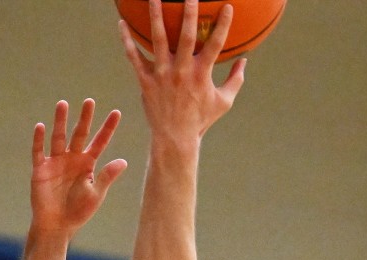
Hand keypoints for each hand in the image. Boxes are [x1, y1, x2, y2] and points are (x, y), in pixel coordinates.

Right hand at [30, 98, 126, 235]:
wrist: (56, 226)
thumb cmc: (78, 212)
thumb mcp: (95, 194)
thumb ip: (107, 176)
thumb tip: (124, 161)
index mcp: (88, 164)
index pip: (100, 142)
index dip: (108, 128)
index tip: (117, 112)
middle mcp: (72, 159)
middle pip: (79, 134)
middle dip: (84, 118)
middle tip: (90, 102)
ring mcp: (56, 162)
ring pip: (59, 137)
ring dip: (60, 122)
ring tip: (63, 104)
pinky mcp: (40, 169)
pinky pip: (39, 151)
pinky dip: (39, 140)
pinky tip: (41, 126)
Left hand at [119, 0, 246, 141]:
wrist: (175, 138)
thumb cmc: (200, 119)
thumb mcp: (223, 102)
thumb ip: (235, 80)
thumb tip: (244, 61)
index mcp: (202, 74)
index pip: (216, 44)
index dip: (223, 25)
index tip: (227, 6)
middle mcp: (182, 71)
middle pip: (186, 37)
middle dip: (189, 14)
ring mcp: (162, 75)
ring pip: (157, 41)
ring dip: (155, 17)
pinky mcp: (146, 82)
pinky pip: (134, 58)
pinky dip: (127, 41)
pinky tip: (121, 24)